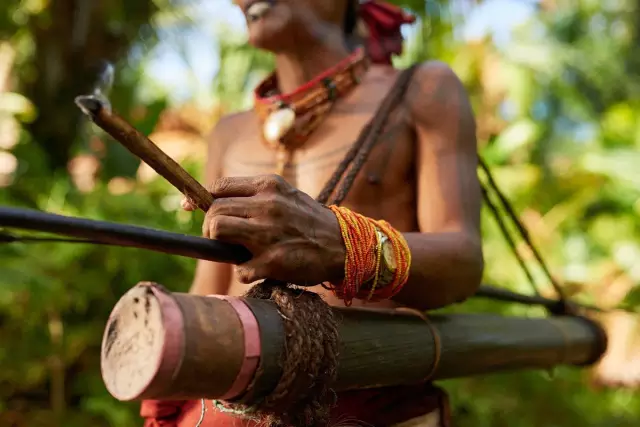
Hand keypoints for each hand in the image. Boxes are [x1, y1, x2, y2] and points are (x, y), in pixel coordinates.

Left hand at [182, 175, 344, 285]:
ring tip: (235, 251)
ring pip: (216, 230)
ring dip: (219, 245)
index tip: (190, 208)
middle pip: (213, 210)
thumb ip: (255, 196)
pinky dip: (246, 272)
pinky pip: (240, 270)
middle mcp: (267, 205)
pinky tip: (261, 269)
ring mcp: (269, 233)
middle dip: (209, 226)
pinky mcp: (273, 261)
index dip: (200, 199)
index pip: (219, 187)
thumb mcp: (286, 196)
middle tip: (222, 238)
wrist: (345, 246)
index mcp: (269, 186)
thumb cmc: (310, 221)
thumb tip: (210, 200)